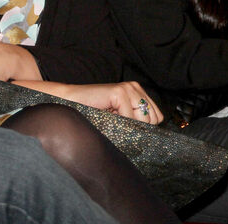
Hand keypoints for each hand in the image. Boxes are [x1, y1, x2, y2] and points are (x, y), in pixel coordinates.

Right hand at [15, 80, 162, 124]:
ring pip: (145, 119)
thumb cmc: (93, 113)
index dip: (142, 126)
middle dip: (137, 125)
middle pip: (153, 118)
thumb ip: (136, 122)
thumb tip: (158, 140)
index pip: (156, 117)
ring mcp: (128, 88)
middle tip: (116, 119)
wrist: (70, 102)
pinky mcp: (119, 91)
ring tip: (111, 116)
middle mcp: (135, 87)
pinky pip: (130, 117)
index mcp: (137, 92)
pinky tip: (106, 113)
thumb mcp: (120, 117)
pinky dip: (119, 121)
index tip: (123, 123)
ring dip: (128, 124)